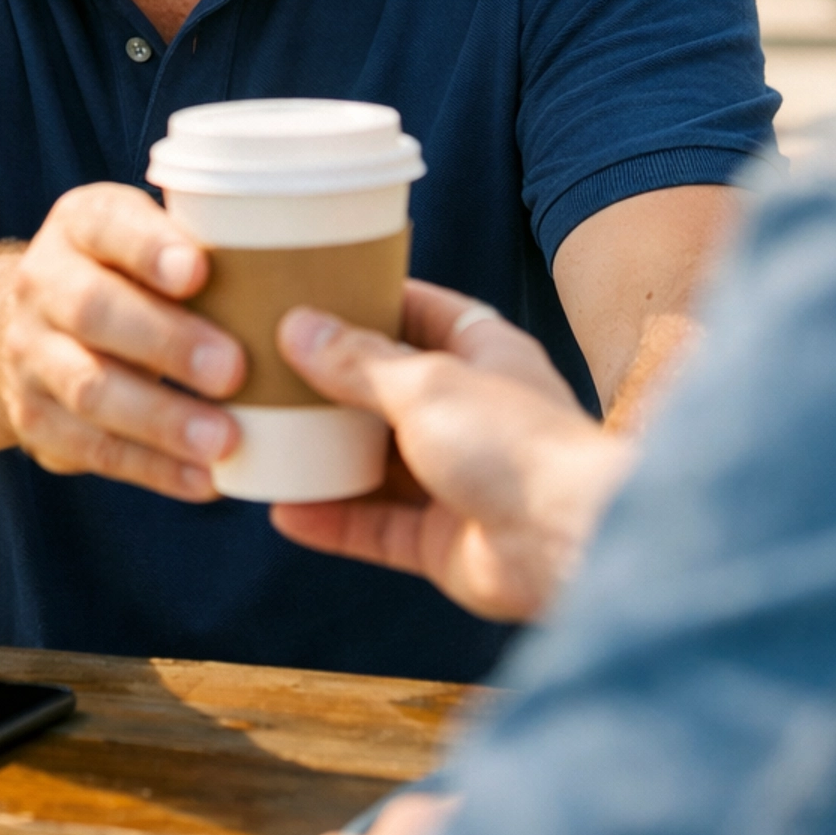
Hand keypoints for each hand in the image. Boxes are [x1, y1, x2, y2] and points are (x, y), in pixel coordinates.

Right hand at [0, 183, 242, 502]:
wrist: (41, 327)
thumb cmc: (137, 278)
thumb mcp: (154, 239)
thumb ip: (212, 246)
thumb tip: (319, 279)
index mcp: (79, 224)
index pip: (106, 224)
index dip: (149, 248)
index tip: (199, 271)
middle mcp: (42, 284)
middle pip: (93, 311)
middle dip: (165, 342)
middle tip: (233, 369)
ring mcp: (30, 355)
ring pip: (90, 389)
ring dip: (161, 419)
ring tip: (225, 440)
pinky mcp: (35, 419)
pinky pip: (93, 449)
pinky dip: (153, 468)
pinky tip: (205, 480)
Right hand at [270, 282, 634, 618]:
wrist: (569, 541)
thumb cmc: (515, 442)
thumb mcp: (426, 382)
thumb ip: (359, 361)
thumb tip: (298, 328)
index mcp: (485, 355)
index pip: (424, 314)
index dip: (374, 301)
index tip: (316, 293)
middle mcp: (471, 414)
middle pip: (390, 391)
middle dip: (334, 385)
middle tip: (269, 369)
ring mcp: (458, 480)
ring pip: (377, 464)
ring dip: (326, 457)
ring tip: (266, 440)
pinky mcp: (443, 540)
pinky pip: (376, 527)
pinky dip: (332, 520)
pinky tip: (284, 512)